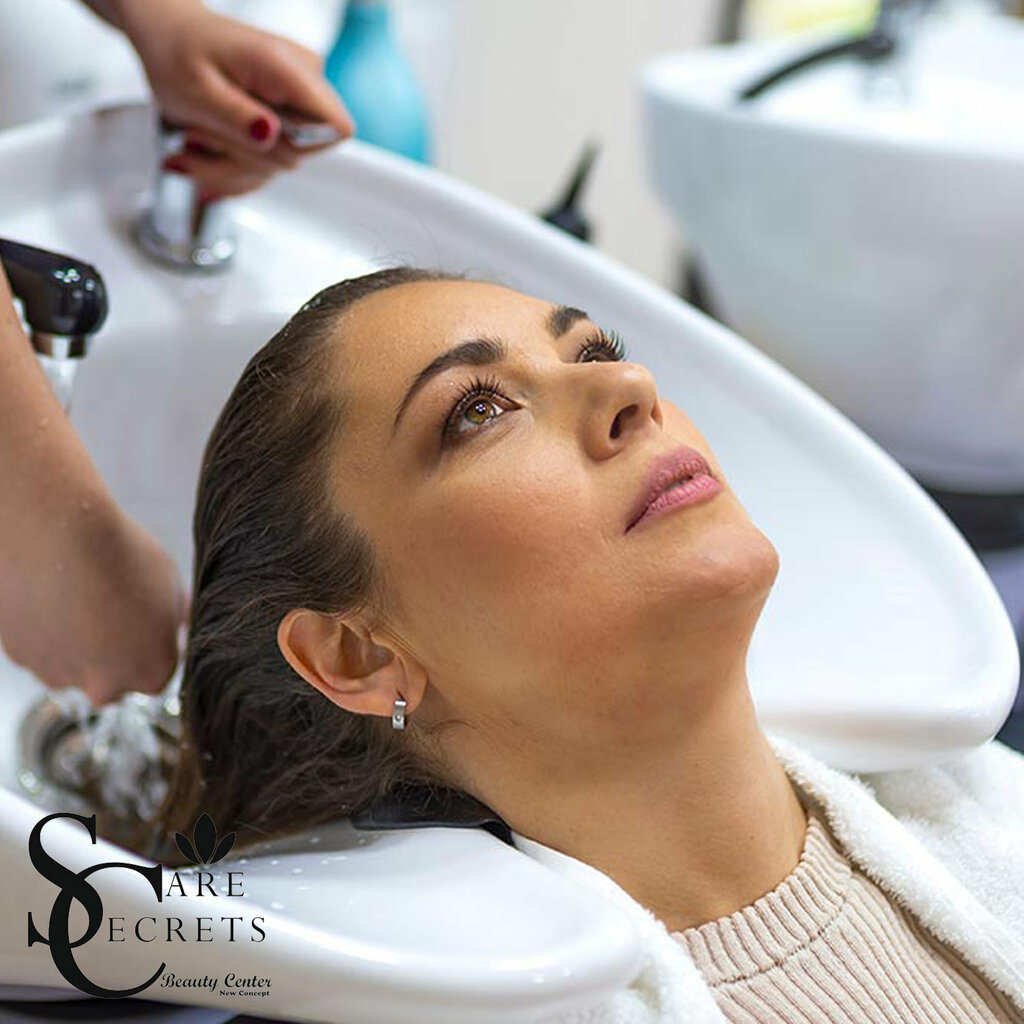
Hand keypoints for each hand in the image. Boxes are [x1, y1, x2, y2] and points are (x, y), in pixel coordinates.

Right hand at [0, 499, 188, 705]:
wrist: (57, 538)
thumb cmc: (119, 557)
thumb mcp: (169, 583)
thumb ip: (177, 615)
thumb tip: (184, 622)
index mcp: (152, 673)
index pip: (156, 671)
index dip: (151, 645)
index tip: (144, 623)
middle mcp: (107, 688)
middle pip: (114, 678)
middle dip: (114, 652)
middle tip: (110, 609)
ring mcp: (61, 677)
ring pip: (74, 667)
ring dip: (78, 643)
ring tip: (79, 598)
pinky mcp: (22, 660)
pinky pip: (41, 651)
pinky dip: (46, 632)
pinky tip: (52, 598)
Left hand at [119, 0, 353, 197]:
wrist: (169, 33)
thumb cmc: (177, 50)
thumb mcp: (194, 89)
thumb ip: (235, 115)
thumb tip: (271, 135)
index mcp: (286, 68)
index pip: (336, 128)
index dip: (298, 149)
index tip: (253, 139)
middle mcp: (302, 82)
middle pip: (303, 154)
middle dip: (248, 159)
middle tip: (199, 138)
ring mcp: (297, 100)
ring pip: (283, 163)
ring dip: (234, 165)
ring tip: (195, 142)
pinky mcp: (288, 116)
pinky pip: (272, 160)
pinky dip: (236, 165)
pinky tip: (208, 151)